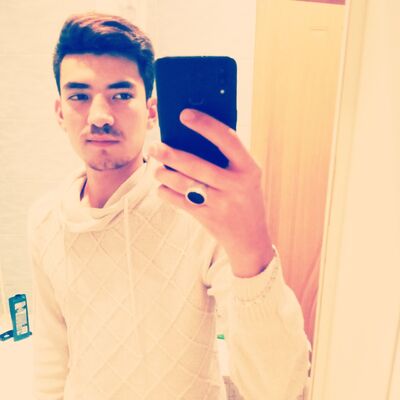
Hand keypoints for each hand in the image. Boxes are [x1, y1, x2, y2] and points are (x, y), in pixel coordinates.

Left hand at [148, 109, 273, 277]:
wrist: (251, 239)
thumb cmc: (245, 199)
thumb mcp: (247, 177)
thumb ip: (228, 159)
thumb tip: (191, 136)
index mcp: (249, 168)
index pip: (228, 140)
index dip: (206, 125)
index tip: (184, 114)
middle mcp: (236, 185)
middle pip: (196, 165)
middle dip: (170, 155)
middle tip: (153, 147)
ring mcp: (221, 203)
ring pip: (184, 184)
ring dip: (164, 175)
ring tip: (156, 169)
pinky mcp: (208, 218)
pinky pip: (180, 202)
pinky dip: (166, 193)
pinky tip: (162, 188)